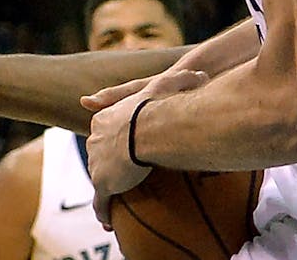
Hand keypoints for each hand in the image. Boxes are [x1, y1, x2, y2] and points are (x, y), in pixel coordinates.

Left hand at [85, 68, 208, 226]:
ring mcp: (95, 164)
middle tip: (122, 175)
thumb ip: (178, 79)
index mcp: (104, 118)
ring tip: (118, 199)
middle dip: (107, 164)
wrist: (148, 128)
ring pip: (99, 177)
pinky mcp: (101, 185)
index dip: (113, 140)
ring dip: (107, 188)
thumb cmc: (157, 106)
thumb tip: (202, 75)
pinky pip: (100, 203)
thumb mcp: (164, 85)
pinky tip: (107, 222)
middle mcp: (94, 141)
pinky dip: (103, 211)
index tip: (123, 147)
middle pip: (99, 155)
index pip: (105, 130)